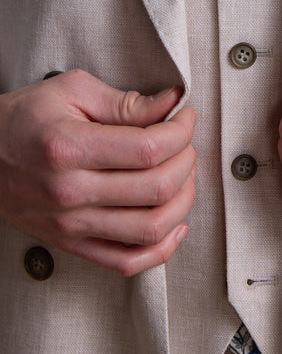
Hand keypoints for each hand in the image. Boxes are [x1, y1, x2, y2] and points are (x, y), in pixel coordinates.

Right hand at [0, 69, 195, 274]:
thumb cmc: (22, 119)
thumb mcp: (71, 91)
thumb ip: (124, 102)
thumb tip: (170, 104)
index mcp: (69, 148)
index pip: (149, 149)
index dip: (181, 131)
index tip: (184, 117)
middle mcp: (69, 192)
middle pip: (156, 188)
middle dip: (186, 160)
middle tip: (185, 141)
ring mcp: (70, 225)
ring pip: (150, 229)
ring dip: (182, 201)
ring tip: (182, 175)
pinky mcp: (71, 244)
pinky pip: (126, 262)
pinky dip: (161, 249)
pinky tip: (174, 223)